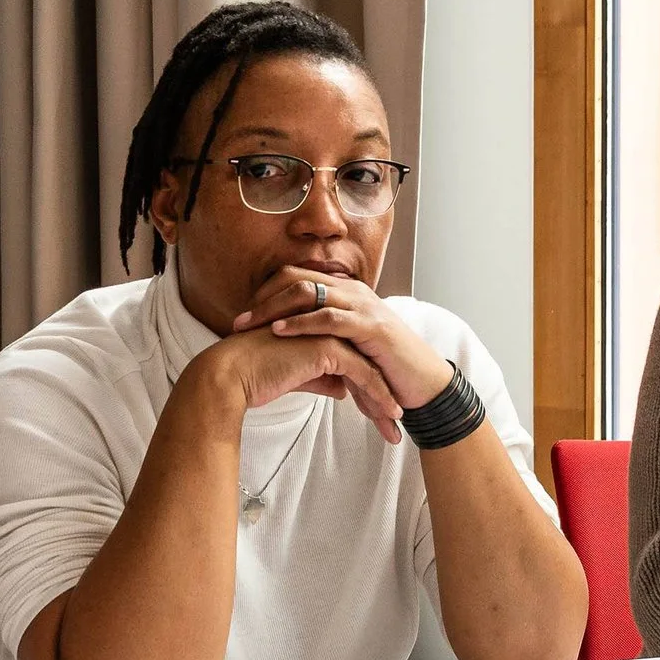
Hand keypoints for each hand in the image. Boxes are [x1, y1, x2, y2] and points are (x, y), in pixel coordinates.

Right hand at [193, 326, 408, 443]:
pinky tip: (389, 415)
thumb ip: (322, 378)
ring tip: (396, 423)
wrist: (231, 375)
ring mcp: (327, 333)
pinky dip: (378, 395)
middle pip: (365, 359)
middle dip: (382, 392)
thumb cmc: (255, 376)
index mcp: (318, 329)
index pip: (353, 356)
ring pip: (368, 366)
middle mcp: (325, 326)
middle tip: (396, 420)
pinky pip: (362, 373)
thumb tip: (342, 389)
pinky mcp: (326, 347)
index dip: (369, 385)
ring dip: (385, 397)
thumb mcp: (297, 378)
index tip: (381, 410)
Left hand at [233, 266, 454, 411]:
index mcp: (345, 292)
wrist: (422, 382)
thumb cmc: (383, 368)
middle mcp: (352, 291)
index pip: (297, 277)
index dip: (266, 293)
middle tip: (237, 322)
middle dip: (262, 299)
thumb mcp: (346, 349)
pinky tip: (280, 331)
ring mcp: (362, 305)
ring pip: (309, 292)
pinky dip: (301, 322)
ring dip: (274, 309)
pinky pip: (329, 317)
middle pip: (296, 279)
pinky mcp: (370, 326)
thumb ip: (320, 340)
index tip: (243, 315)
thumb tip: (286, 347)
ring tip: (249, 326)